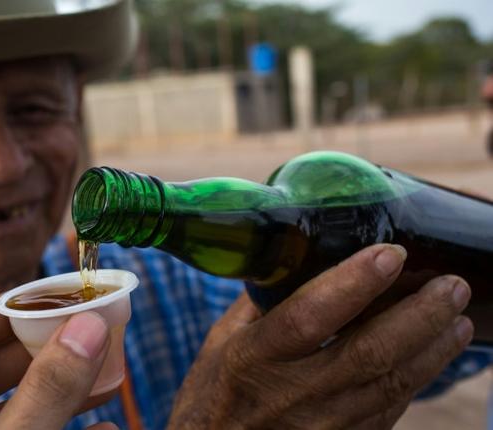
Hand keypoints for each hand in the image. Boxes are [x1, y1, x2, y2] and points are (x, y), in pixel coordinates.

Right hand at [169, 244, 472, 428]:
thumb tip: (297, 261)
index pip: (308, 316)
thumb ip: (259, 305)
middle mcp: (291, 394)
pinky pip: (389, 411)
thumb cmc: (212, 399)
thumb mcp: (219, 344)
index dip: (353, 283)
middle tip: (451, 286)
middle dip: (418, 316)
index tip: (390, 254)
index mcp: (253, 359)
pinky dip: (415, 379)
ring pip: (391, 384)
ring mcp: (321, 426)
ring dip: (432, 349)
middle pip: (368, 352)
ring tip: (457, 318)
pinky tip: (431, 354)